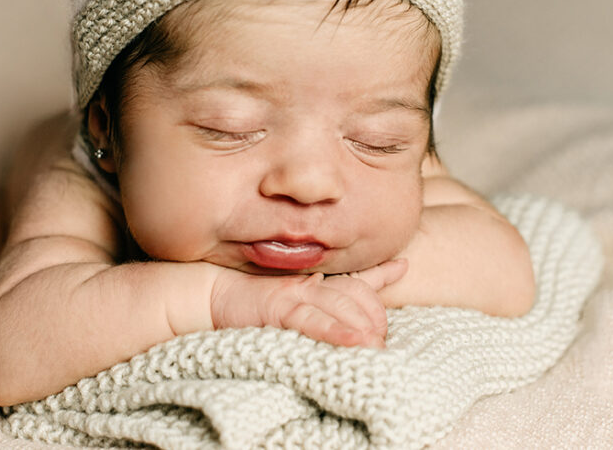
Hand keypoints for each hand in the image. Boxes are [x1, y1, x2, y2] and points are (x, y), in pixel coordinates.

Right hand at [209, 259, 407, 347]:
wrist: (210, 294)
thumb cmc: (250, 300)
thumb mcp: (290, 299)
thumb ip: (319, 304)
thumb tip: (353, 300)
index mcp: (315, 281)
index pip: (356, 277)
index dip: (383, 273)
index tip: (402, 265)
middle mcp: (310, 283)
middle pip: (357, 294)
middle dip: (375, 316)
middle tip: (383, 340)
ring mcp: (296, 294)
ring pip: (341, 306)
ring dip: (363, 327)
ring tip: (378, 346)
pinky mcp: (280, 309)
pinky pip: (314, 320)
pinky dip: (336, 331)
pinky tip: (355, 341)